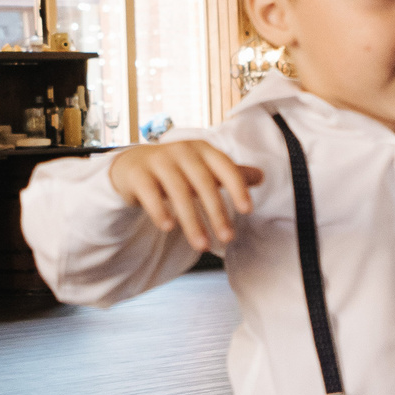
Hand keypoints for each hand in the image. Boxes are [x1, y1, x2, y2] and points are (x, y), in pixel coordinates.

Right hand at [109, 140, 264, 253]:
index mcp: (202, 149)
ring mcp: (157, 160)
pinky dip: (160, 210)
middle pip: (203, 182)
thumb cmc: (176, 169)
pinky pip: (150, 193)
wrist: (133, 164)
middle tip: (228, 238)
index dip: (237, 187)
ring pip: (178, 191)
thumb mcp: (203, 169)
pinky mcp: (137, 174)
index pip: (224, 166)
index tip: (247, 210)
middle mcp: (181, 151)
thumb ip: (229, 174)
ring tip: (202, 246)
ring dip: (192, 221)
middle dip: (217, 212)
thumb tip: (261, 176)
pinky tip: (168, 228)